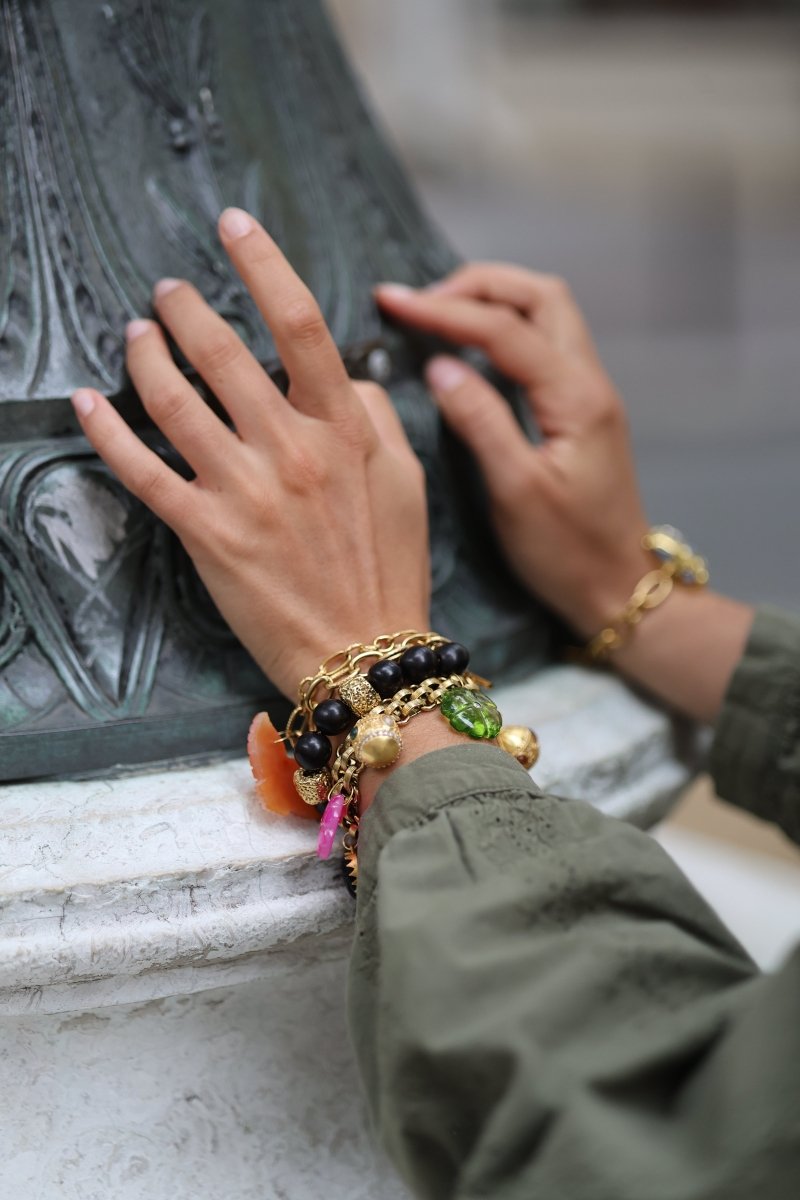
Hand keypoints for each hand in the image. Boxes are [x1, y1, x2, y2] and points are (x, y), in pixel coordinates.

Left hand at [71, 209, 430, 698]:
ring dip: (145, 356)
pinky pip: (143, 470)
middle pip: (223, 353)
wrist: (365, 653)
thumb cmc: (390, 567)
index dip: (262, 263)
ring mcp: (245, 492)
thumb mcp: (408, 482)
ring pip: (175, 402)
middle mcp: (292, 450)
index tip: (234, 224)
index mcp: (344, 429)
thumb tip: (345, 374)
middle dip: (185, 308)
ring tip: (135, 333)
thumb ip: (376, 415)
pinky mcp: (207, 535)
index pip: (299, 324)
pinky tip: (87, 401)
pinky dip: (108, 430)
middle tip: (166, 291)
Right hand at [376, 265, 650, 637]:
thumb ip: (480, 422)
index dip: (445, 310)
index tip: (392, 302)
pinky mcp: (579, 411)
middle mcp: (590, 384)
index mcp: (576, 400)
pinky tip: (468, 348)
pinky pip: (544, 345)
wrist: (619, 589)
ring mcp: (589, 395)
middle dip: (478, 286)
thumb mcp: (515, 493)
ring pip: (546, 315)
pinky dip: (504, 329)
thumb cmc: (568, 554)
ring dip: (494, 302)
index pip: (505, 330)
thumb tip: (439, 365)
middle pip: (539, 296)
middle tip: (420, 302)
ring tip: (438, 314)